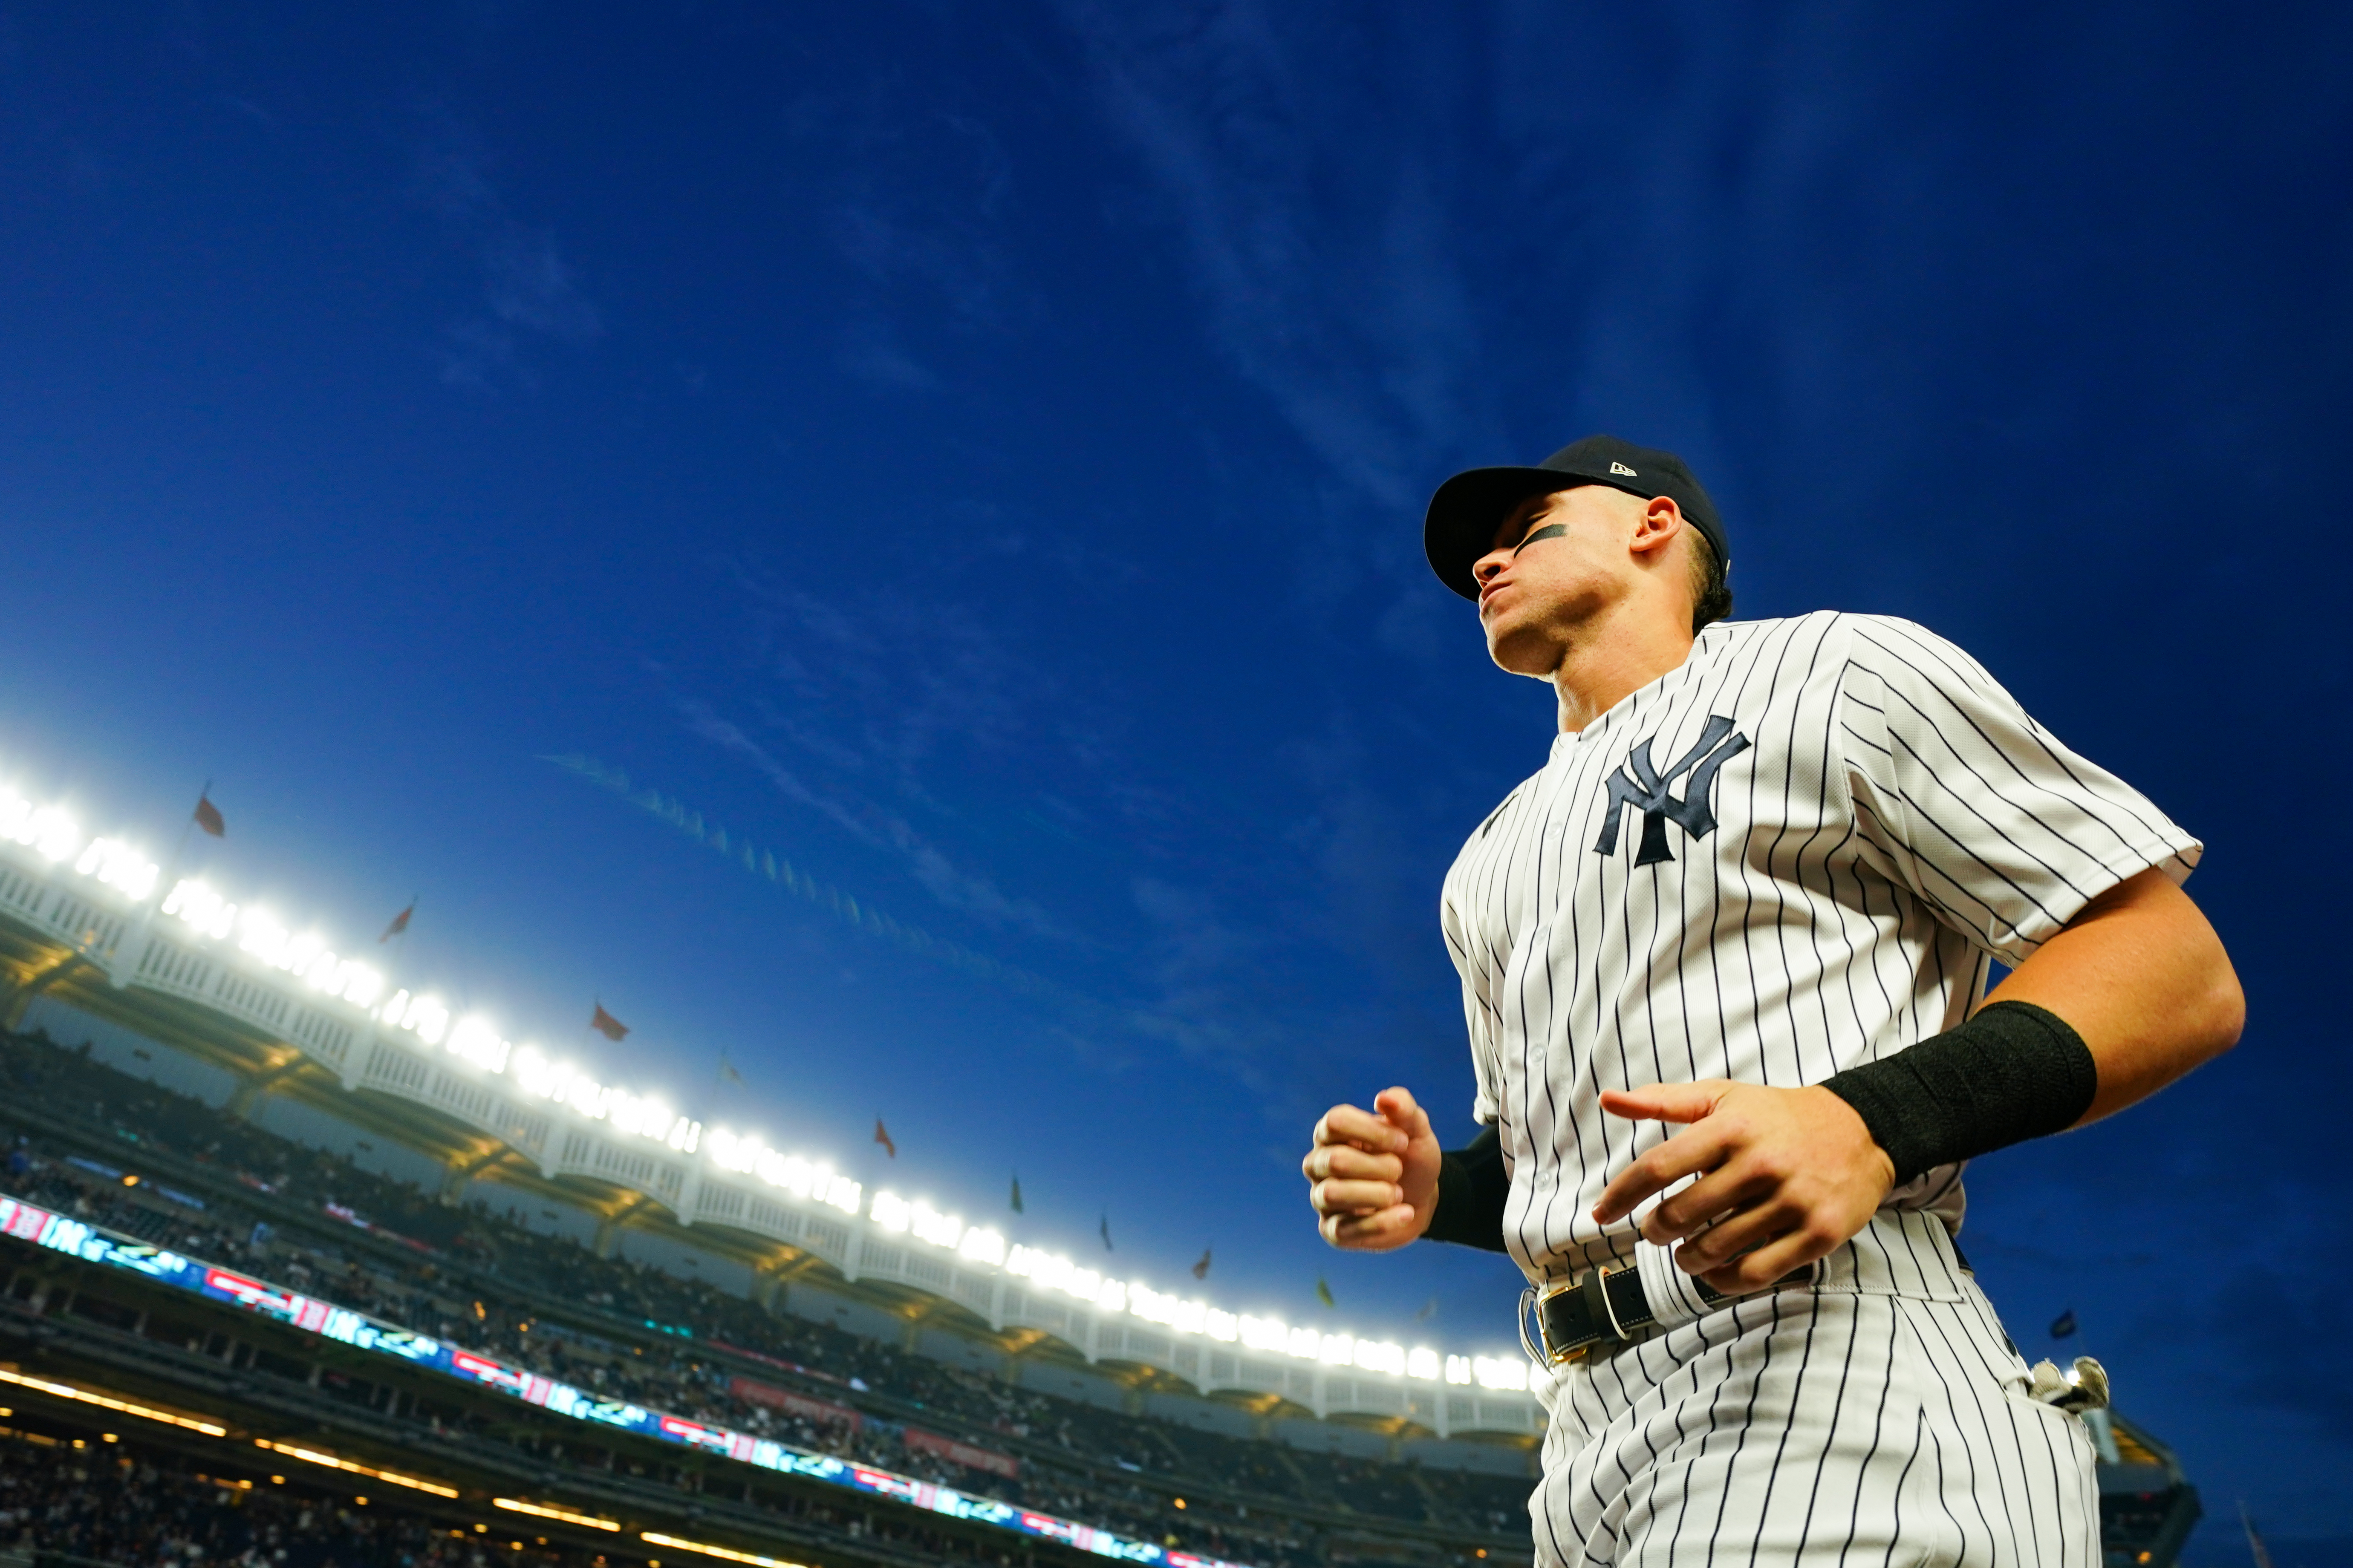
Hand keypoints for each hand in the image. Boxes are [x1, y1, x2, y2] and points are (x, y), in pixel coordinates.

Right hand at [1302, 1087, 1441, 1250]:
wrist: (1421, 1198)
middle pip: (1336, 1161)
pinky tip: (1405, 1214)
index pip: (1335, 1122)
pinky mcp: (1332, 1230)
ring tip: (1397, 1194)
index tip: (1403, 1142)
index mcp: (1332, 1132)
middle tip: (1399, 1170)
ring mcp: (1321, 1198)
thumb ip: (1404, 1109)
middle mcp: (1319, 1163)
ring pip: (1333, 1194)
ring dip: (1376, 1194)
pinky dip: (1382, 1222)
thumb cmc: (1410, 1158)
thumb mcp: (1416, 1130)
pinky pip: (1346, 1229)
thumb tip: (1383, 1098)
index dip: (1374, 1132)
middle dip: (1379, 1167)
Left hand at [1589, 1081, 1895, 1293]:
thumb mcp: (1721, 1097)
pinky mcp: (1818, 1234)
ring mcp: (1792, 1202)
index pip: (1657, 1167)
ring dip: (1686, 1258)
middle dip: (1656, 1231)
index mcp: (1730, 1128)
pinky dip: (1723, 1281)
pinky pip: (1756, 1274)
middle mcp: (1760, 1164)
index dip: (1621, 1196)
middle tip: (1654, 1232)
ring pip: (1715, 1249)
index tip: (1600, 1215)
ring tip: (1683, 1252)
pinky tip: (1713, 1271)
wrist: (1861, 1130)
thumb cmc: (1777, 1116)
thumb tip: (1607, 1100)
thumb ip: (1662, 1100)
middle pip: (1681, 1214)